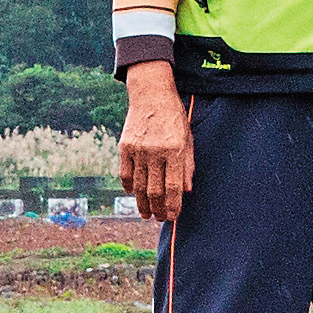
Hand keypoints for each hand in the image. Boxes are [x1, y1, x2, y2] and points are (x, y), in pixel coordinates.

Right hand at [119, 66, 193, 224]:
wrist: (151, 94)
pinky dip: (129, 187)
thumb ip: (188, 165)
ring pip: (139, 186)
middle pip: (155, 191)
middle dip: (158, 209)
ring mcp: (138, 150)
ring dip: (143, 204)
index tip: (173, 216)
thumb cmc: (173, 116)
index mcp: (174, 150)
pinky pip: (126, 174)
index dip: (174, 205)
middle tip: (160, 219)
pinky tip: (134, 194)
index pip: (174, 187)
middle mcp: (155, 152)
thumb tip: (186, 191)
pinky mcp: (125, 147)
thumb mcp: (187, 138)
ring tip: (146, 214)